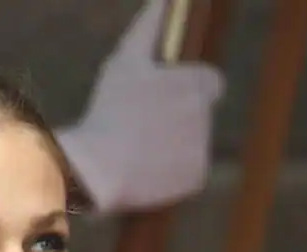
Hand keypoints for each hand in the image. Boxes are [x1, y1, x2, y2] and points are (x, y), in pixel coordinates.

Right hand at [57, 0, 224, 212]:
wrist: (97, 170)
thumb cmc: (108, 112)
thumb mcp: (124, 62)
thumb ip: (148, 28)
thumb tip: (162, 0)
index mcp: (195, 83)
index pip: (210, 82)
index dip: (186, 89)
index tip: (162, 99)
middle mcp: (206, 115)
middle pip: (197, 114)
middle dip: (176, 118)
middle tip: (141, 127)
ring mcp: (202, 148)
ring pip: (192, 143)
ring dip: (172, 145)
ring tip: (137, 149)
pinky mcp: (196, 178)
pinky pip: (187, 171)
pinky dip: (170, 172)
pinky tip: (145, 169)